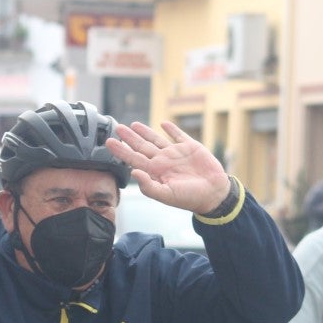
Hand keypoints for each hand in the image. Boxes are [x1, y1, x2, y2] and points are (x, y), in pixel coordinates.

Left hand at [104, 121, 230, 212]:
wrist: (214, 194)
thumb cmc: (189, 198)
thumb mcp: (167, 195)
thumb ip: (149, 186)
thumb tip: (133, 172)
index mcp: (155, 172)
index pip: (133, 159)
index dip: (121, 151)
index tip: (109, 142)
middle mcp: (162, 161)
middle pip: (141, 147)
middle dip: (129, 138)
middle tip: (117, 127)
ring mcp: (175, 154)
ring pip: (156, 140)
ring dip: (144, 132)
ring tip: (133, 124)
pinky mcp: (190, 147)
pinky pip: (178, 135)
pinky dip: (171, 129)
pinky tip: (163, 124)